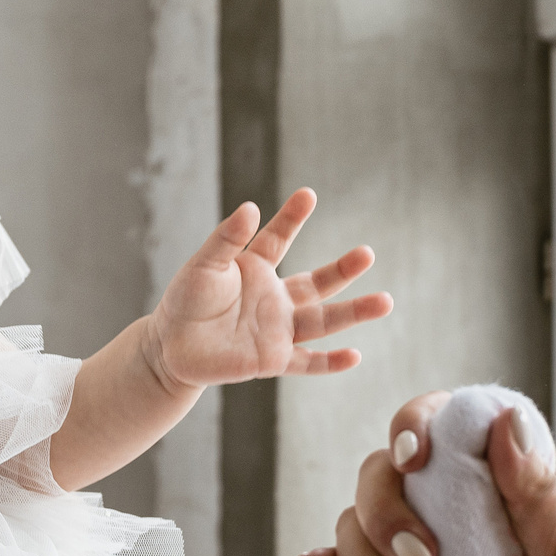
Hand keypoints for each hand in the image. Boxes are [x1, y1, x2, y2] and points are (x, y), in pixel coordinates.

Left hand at [143, 189, 392, 391]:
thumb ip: (226, 240)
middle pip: (317, 283)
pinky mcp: (272, 360)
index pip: (279, 239)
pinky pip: (306, 361)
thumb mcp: (202, 266)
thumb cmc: (184, 302)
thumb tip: (251, 207)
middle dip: (343, 270)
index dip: (292, 217)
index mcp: (256, 269)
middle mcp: (275, 298)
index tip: (308, 194)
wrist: (169, 348)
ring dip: (353, 312)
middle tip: (367, 254)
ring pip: (323, 321)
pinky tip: (354, 356)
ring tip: (385, 301)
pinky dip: (330, 362)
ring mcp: (278, 330)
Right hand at [296, 391, 555, 555]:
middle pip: (384, 472)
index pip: (443, 427)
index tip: (415, 458)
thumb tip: (506, 421)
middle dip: (387, 510)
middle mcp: (447, 512)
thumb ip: (540, 497)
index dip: (416, 425)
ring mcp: (411, 555)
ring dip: (361, 555)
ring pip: (354, 520)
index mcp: (493, 490)